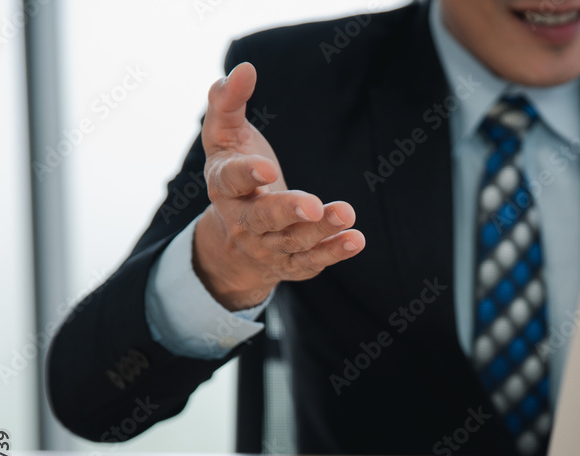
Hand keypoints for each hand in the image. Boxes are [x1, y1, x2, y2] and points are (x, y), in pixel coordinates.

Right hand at [193, 62, 364, 309]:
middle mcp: (242, 221)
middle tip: (312, 205)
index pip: (230, 180)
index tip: (267, 168)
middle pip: (262, 218)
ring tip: (347, 213)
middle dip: (287, 211)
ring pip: (293, 242)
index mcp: (223, 186)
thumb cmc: (235, 172)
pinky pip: (313, 261)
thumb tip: (244, 69)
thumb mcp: (225, 136)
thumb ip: (228, 102)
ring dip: (320, 230)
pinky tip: (356, 239)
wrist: (234, 238)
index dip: (246, 175)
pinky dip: (334, 252)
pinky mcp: (292, 263)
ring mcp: (267, 246)